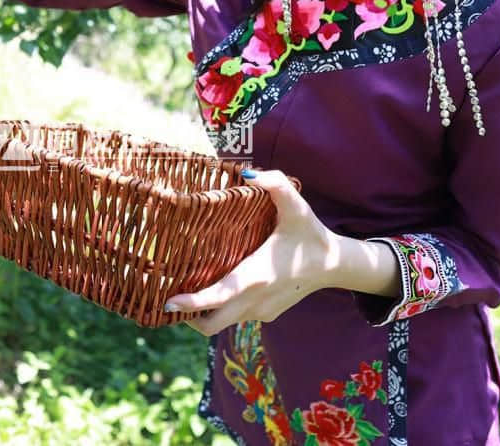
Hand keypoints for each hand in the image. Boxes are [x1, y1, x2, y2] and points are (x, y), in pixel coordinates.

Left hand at [164, 169, 336, 336]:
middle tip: (164, 297)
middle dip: (186, 316)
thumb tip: (249, 174)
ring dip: (202, 314)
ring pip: (222, 323)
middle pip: (211, 324)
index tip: (167, 301)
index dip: (191, 304)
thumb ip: (276, 184)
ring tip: (182, 294)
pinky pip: (236, 317)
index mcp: (257, 276)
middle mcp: (256, 300)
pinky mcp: (266, 314)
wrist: (335, 265)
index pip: (217, 297)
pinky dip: (220, 310)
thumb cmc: (310, 234)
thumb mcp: (296, 205)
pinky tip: (213, 289)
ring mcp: (261, 311)